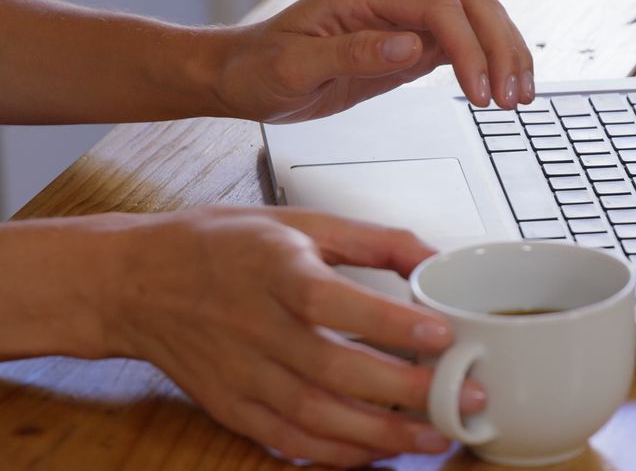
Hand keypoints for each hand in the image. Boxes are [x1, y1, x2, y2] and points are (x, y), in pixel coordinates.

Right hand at [100, 206, 483, 467]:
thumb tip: (435, 258)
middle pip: (334, 369)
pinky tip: (375, 454)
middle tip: (461, 398)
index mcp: (276, 271)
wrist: (138, 282)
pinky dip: (334, 454)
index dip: (389, 323)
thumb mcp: (300, 223)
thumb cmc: (221, 246)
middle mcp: (257, 327)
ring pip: (316, 416)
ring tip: (433, 437)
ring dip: (380, 434)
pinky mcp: (232, 406)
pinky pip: (287, 440)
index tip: (441, 335)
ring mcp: (242, 374)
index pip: (335, 302)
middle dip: (405, 392)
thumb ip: (373, 240)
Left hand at [214, 0, 534, 122]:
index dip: (470, 48)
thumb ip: (353, 53)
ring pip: (476, 21)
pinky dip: (486, 66)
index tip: (479, 91)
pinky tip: (498, 90)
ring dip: (504, 54)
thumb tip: (409, 46)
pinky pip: (461, 45)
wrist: (241, 76)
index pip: (439, 8)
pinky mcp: (408, 45)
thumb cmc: (259, 68)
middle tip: (513, 96)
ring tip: (517, 97)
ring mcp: (404, 20)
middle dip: (501, 47)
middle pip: (472, 3)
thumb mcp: (295, 67)